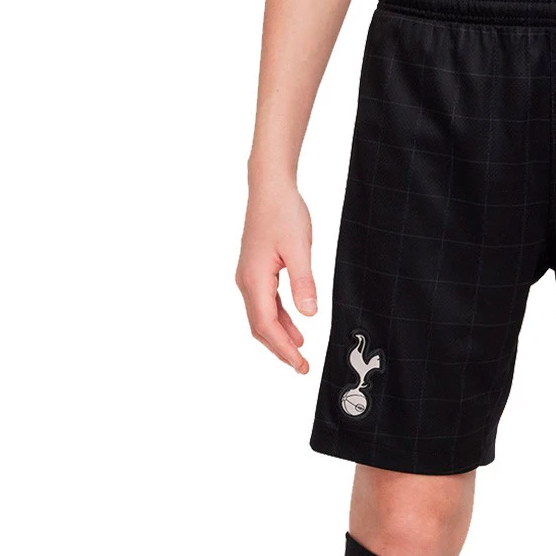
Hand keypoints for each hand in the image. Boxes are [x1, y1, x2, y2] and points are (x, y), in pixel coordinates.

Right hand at [235, 180, 315, 372]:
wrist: (270, 187)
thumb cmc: (283, 213)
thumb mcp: (300, 249)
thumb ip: (304, 283)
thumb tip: (309, 315)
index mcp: (254, 279)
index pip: (267, 325)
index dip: (284, 349)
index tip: (300, 364)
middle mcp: (247, 281)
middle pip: (260, 327)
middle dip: (280, 349)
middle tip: (301, 367)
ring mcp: (249, 277)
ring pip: (262, 317)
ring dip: (280, 336)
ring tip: (300, 353)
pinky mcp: (257, 271)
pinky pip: (266, 304)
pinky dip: (280, 320)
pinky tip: (295, 328)